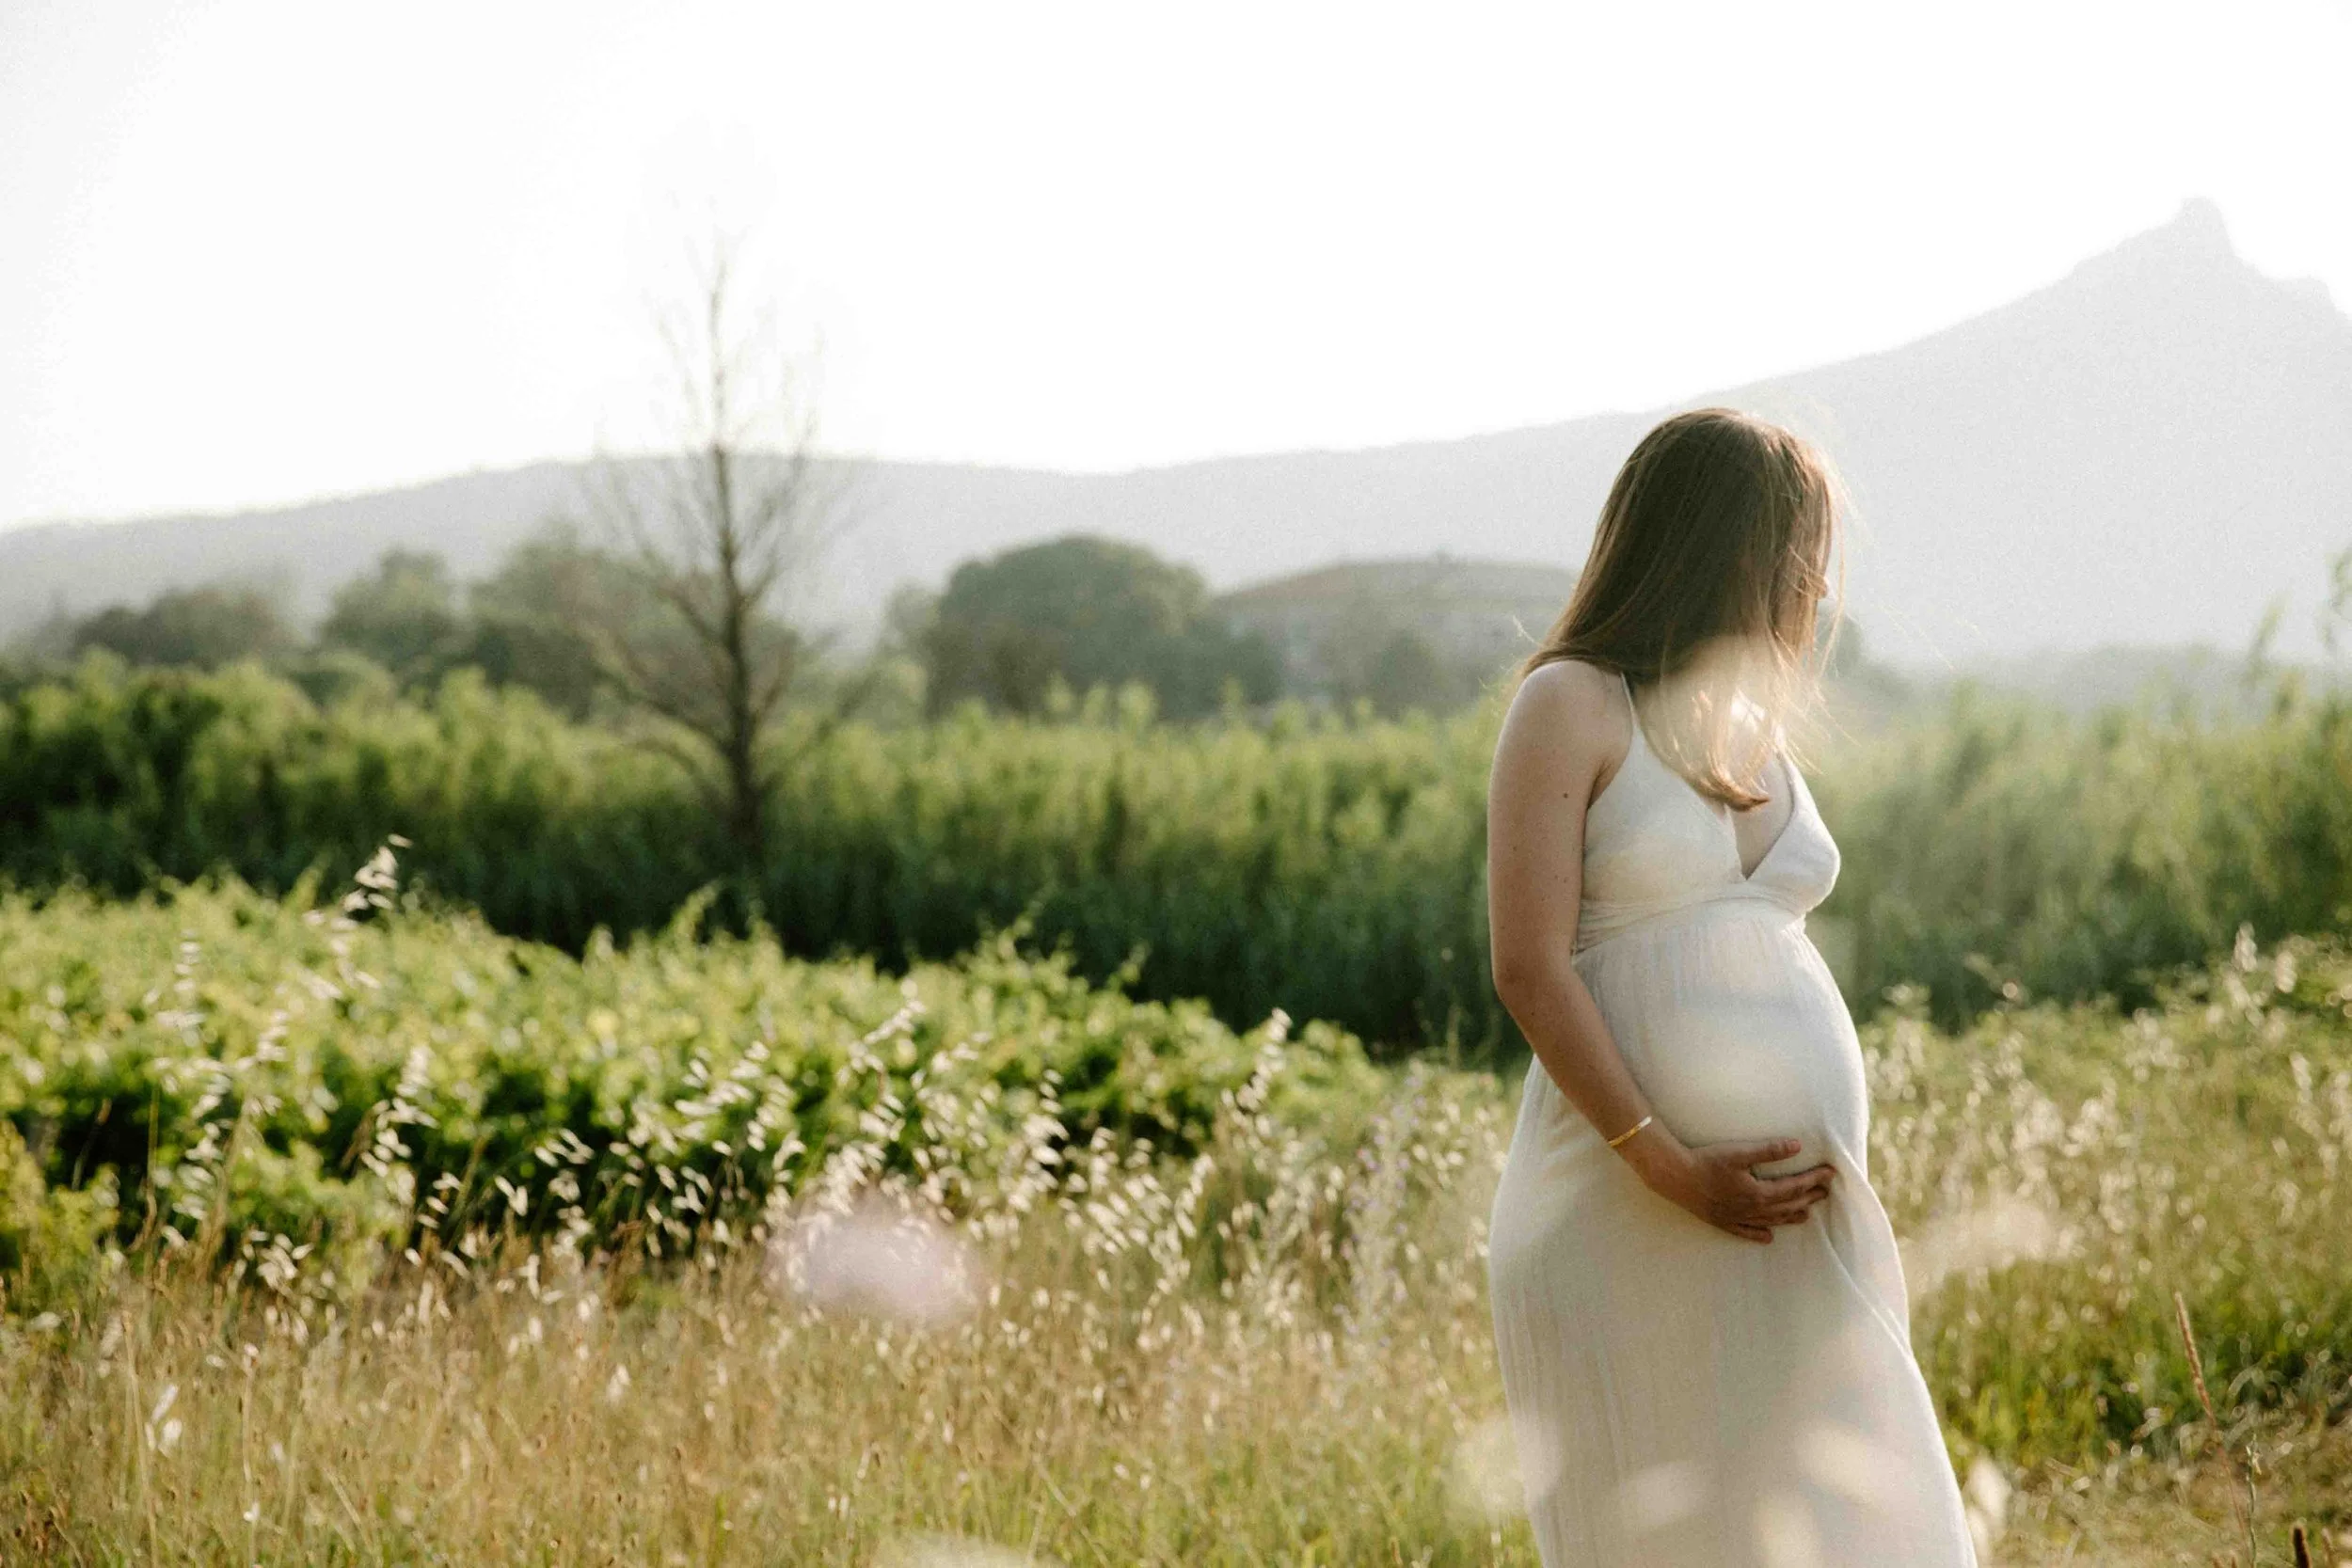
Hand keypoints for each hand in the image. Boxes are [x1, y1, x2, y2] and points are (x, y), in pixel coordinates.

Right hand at [1622, 1132, 1835, 1243]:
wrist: (1675, 1176)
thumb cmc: (1706, 1161)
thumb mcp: (1739, 1152)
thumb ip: (1769, 1150)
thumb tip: (1797, 1146)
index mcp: (1759, 1192)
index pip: (1794, 1186)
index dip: (1814, 1179)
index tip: (1831, 1173)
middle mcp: (1752, 1209)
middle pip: (1787, 1204)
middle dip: (1808, 1197)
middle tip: (1825, 1192)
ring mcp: (1737, 1218)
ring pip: (1771, 1220)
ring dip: (1791, 1216)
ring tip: (1807, 1214)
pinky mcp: (1722, 1221)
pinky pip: (1746, 1232)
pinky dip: (1759, 1234)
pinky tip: (1769, 1237)